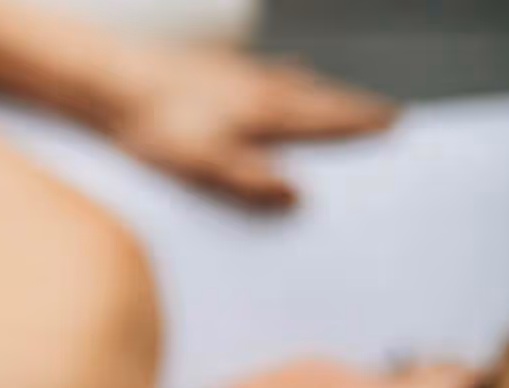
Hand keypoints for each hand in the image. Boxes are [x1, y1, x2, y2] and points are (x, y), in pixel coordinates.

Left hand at [106, 49, 394, 207]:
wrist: (112, 80)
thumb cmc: (155, 125)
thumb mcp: (203, 163)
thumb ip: (249, 180)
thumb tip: (296, 198)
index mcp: (267, 112)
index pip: (328, 120)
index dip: (362, 125)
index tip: (396, 126)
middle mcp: (262, 87)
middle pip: (320, 98)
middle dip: (354, 108)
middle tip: (388, 114)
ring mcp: (240, 75)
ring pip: (295, 84)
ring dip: (323, 93)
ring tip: (344, 99)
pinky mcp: (215, 69)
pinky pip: (264, 75)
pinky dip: (284, 77)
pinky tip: (288, 72)